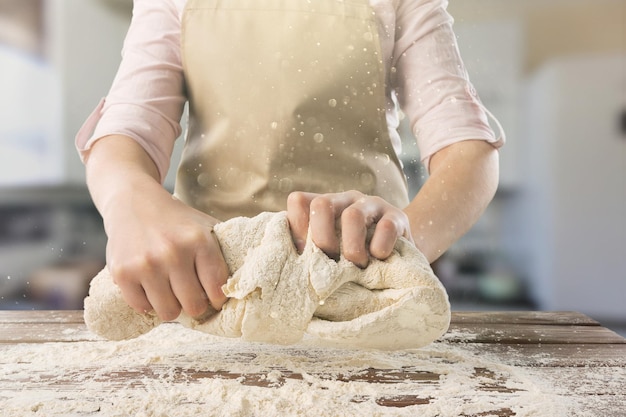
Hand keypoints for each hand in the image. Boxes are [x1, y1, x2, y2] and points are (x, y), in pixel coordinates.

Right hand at [103, 184, 227, 321]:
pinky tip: (150, 287)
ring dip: (171, 307)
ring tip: (170, 293)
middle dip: (194, 305)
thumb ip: (225, 250)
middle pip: (193, 306)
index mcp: (200, 241)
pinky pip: (141, 307)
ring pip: (168, 312)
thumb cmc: (176, 220)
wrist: (133, 200)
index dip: (218, 300)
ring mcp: (147, 263)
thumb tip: (248, 281)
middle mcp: (174, 252)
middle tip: (190, 297)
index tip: (214, 299)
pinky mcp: (123, 272)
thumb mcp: (205, 226)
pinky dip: (146, 303)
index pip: (218, 289)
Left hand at [286, 190, 413, 267]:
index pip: (299, 201)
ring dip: (352, 248)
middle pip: (321, 205)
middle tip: (332, 262)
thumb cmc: (356, 257)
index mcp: (325, 206)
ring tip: (358, 266)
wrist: (400, 254)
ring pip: (353, 216)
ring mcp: (372, 205)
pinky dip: (379, 248)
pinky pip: (386, 227)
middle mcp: (345, 200)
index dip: (297, 227)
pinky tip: (379, 258)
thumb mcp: (332, 251)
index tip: (305, 253)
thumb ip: (313, 252)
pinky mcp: (397, 217)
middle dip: (323, 239)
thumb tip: (294, 271)